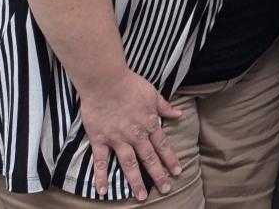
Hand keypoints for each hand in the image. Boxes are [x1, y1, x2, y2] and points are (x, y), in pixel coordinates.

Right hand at [82, 72, 183, 200]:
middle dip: (158, 174)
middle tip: (166, 189)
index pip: (163, 145)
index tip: (178, 172)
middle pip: (149, 158)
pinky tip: (103, 191)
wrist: (106, 81)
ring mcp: (117, 139)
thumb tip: (179, 115)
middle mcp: (135, 134)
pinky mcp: (100, 139)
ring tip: (142, 196)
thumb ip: (165, 107)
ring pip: (129, 164)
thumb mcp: (153, 94)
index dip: (170, 159)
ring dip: (136, 181)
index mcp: (149, 123)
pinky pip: (100, 161)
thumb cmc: (130, 84)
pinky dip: (101, 176)